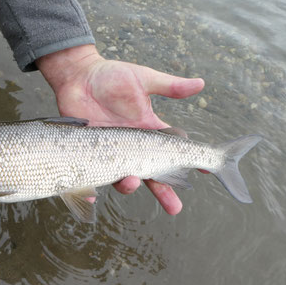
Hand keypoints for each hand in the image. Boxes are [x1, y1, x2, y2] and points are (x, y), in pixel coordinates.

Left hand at [37, 44, 204, 214]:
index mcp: (148, 130)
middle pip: (152, 174)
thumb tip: (202, 83)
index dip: (189, 161)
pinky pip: (89, 176)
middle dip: (165, 192)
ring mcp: (110, 152)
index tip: (206, 170)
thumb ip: (170, 86)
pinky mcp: (88, 152)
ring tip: (132, 181)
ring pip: (123, 177)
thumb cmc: (112, 76)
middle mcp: (131, 146)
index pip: (173, 150)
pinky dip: (88, 189)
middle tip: (175, 208)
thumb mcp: (144, 79)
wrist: (79, 76)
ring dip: (129, 184)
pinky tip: (90, 196)